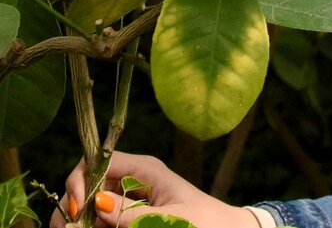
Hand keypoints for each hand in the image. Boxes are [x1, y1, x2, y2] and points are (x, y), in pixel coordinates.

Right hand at [48, 151, 258, 227]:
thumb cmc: (206, 221)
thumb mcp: (170, 219)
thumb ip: (133, 215)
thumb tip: (98, 204)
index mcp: (144, 169)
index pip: (97, 162)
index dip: (80, 182)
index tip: (79, 211)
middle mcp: (132, 180)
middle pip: (86, 184)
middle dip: (73, 206)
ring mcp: (129, 199)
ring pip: (91, 206)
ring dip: (79, 220)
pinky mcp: (130, 217)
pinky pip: (104, 220)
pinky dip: (93, 226)